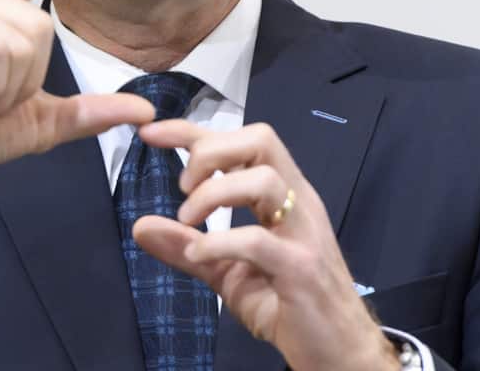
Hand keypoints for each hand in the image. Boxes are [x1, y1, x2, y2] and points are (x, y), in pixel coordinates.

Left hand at [132, 122, 399, 370]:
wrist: (339, 351)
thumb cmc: (288, 306)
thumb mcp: (227, 272)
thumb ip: (186, 247)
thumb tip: (140, 225)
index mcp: (283, 195)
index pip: (241, 142)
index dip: (193, 131)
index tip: (150, 133)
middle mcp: (298, 203)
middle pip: (260, 140)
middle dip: (209, 152)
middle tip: (183, 189)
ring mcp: (303, 233)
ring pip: (264, 179)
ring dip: (214, 193)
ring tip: (189, 222)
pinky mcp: (302, 269)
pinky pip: (258, 240)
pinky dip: (219, 241)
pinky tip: (198, 253)